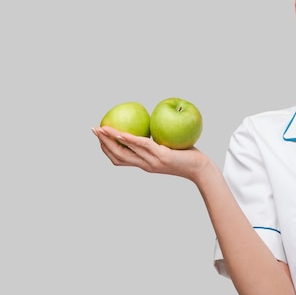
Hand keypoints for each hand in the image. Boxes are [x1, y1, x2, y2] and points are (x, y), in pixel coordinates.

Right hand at [92, 125, 210, 181]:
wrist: (201, 169)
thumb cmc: (186, 156)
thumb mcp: (167, 148)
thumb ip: (157, 141)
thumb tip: (149, 125)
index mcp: (144, 164)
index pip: (119, 158)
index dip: (106, 147)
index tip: (99, 135)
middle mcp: (145, 164)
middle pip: (117, 155)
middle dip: (103, 142)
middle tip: (94, 129)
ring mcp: (152, 161)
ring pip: (126, 151)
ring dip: (111, 139)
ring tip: (102, 128)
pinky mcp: (161, 156)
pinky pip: (143, 146)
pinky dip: (130, 139)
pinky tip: (122, 132)